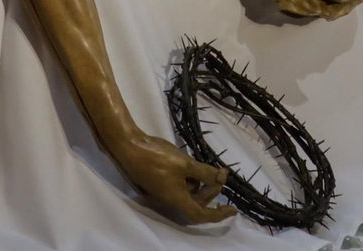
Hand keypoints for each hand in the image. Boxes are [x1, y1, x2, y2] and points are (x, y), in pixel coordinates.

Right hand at [109, 133, 234, 225]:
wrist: (129, 147)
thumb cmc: (157, 158)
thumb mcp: (185, 164)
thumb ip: (205, 173)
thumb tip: (223, 178)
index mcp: (177, 200)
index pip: (201, 214)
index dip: (218, 215)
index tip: (233, 210)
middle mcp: (170, 199)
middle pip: (196, 202)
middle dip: (211, 191)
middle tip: (221, 174)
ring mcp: (164, 190)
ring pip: (188, 191)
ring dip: (201, 182)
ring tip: (208, 167)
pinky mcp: (159, 180)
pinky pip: (180, 184)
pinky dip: (190, 177)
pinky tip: (193, 163)